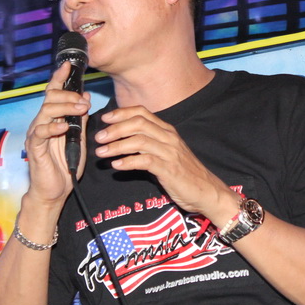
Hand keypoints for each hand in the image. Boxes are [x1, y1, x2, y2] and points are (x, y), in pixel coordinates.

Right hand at [23, 60, 90, 204]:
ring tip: (80, 110)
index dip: (59, 78)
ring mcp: (37, 135)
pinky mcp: (35, 148)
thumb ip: (80, 119)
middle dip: (69, 95)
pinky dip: (54, 127)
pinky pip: (41, 132)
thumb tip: (85, 97)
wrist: (54, 191)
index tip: (68, 65)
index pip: (54, 93)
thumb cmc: (65, 165)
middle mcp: (42, 123)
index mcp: (52, 119)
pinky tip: (65, 127)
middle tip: (84, 101)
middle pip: (50, 98)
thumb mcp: (78, 138)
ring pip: (46, 111)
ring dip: (65, 107)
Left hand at [94, 106, 239, 221]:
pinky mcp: (169, 169)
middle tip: (99, 138)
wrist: (206, 191)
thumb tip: (123, 139)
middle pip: (138, 123)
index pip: (142, 112)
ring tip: (102, 153)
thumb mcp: (167, 152)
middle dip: (115, 129)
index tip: (104, 119)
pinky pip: (145, 161)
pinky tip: (116, 166)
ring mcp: (170, 152)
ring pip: (139, 141)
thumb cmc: (184, 173)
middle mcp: (169, 137)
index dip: (121, 113)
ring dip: (117, 146)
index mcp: (167, 130)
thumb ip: (149, 143)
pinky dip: (127, 162)